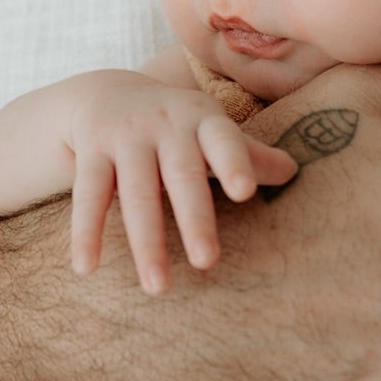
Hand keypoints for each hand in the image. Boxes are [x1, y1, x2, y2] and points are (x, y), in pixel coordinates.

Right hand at [67, 74, 296, 293]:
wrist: (107, 92)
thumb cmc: (178, 124)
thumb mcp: (212, 130)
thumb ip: (249, 154)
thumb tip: (294, 173)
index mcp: (203, 119)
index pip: (223, 140)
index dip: (235, 162)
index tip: (245, 192)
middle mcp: (165, 125)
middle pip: (180, 174)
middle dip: (194, 217)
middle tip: (208, 261)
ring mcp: (126, 137)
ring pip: (135, 194)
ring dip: (145, 242)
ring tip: (157, 288)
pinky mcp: (92, 153)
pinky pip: (88, 196)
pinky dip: (86, 233)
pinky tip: (86, 269)